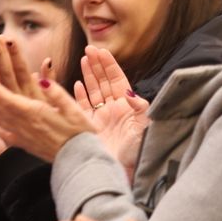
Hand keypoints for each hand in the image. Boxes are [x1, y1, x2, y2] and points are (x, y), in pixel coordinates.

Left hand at [0, 31, 91, 162]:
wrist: (79, 161)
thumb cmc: (81, 134)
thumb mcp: (73, 109)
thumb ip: (56, 92)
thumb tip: (41, 78)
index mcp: (36, 115)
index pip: (9, 99)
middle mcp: (25, 125)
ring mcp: (22, 136)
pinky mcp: (24, 144)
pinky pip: (3, 132)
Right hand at [74, 46, 150, 177]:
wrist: (123, 171)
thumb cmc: (137, 151)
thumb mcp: (144, 127)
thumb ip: (139, 108)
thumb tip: (130, 92)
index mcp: (127, 105)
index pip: (117, 79)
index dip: (109, 64)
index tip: (101, 51)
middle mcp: (113, 108)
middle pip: (104, 81)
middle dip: (97, 65)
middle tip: (89, 49)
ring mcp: (101, 117)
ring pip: (93, 91)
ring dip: (88, 75)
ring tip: (83, 60)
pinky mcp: (90, 126)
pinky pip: (84, 107)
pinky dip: (80, 95)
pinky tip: (77, 84)